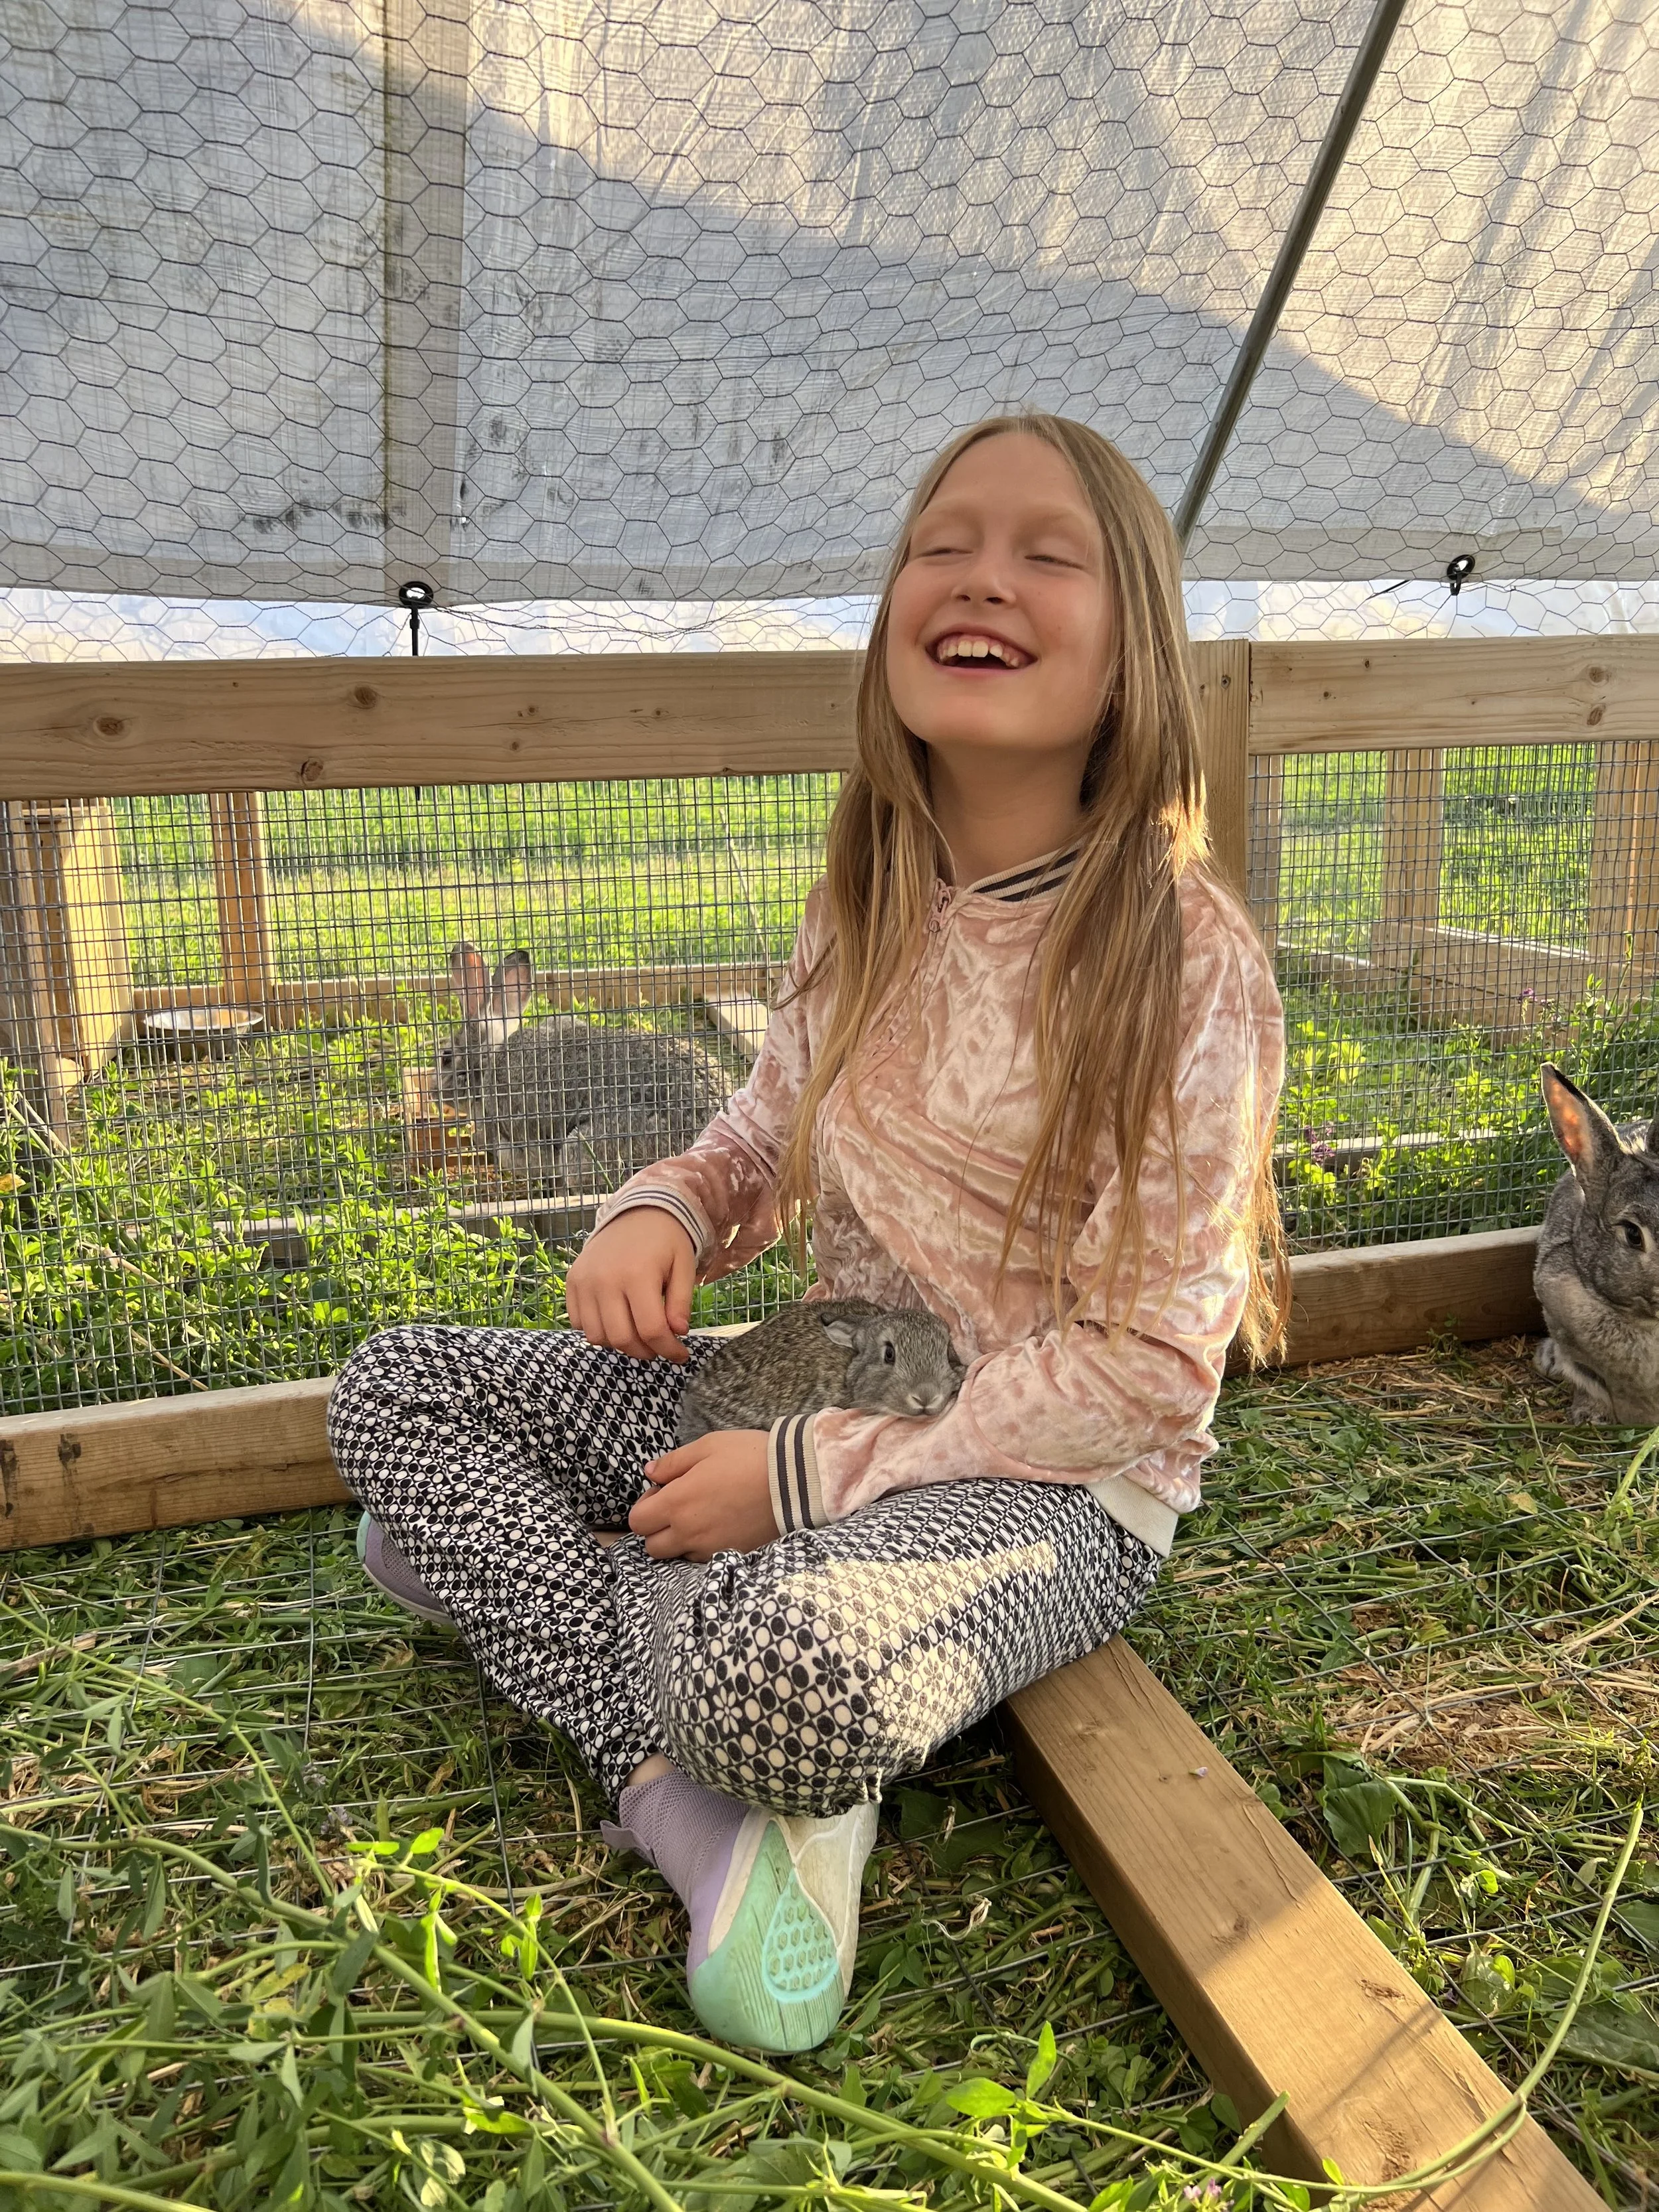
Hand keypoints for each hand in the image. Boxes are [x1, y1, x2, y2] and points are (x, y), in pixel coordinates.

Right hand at [565, 1208, 695, 1361]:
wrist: (637, 1211)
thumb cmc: (665, 1240)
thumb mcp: (684, 1266)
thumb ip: (681, 1302)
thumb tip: (678, 1333)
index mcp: (638, 1275)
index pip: (651, 1329)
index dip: (668, 1349)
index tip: (680, 1355)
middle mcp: (606, 1280)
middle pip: (622, 1339)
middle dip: (645, 1352)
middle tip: (658, 1347)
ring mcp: (585, 1282)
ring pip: (597, 1336)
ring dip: (620, 1344)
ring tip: (638, 1335)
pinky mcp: (572, 1282)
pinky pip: (578, 1323)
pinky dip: (597, 1331)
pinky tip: (616, 1320)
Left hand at [629, 1431, 775, 1559]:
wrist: (796, 1481)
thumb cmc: (750, 1457)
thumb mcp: (708, 1446)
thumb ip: (673, 1462)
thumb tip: (650, 1473)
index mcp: (677, 1503)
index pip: (638, 1521)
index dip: (645, 1506)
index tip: (663, 1492)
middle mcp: (689, 1532)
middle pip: (652, 1547)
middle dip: (658, 1529)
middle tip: (678, 1507)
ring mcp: (710, 1548)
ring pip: (677, 1556)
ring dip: (679, 1541)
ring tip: (701, 1517)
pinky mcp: (731, 1555)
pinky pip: (704, 1559)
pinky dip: (703, 1547)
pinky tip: (720, 1526)